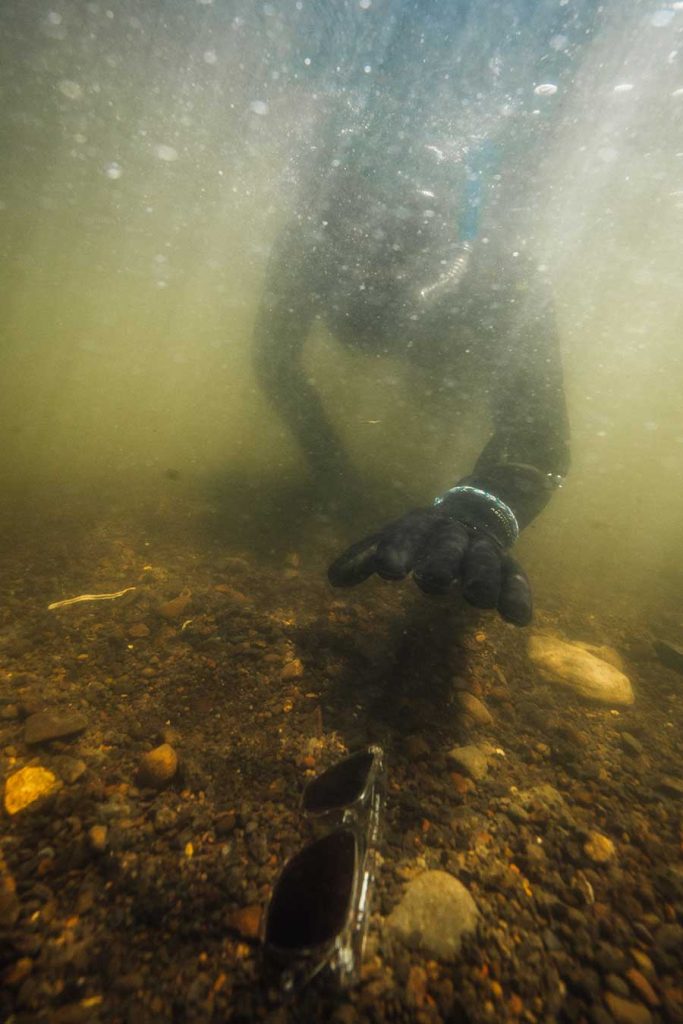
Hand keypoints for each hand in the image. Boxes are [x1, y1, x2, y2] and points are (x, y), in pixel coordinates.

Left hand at [327, 507, 531, 625]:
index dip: (398, 550)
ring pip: (486, 560)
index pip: (409, 533)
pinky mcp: (508, 565)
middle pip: (449, 544)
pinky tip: (518, 618)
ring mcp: (483, 548)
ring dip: (482, 578)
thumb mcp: (395, 539)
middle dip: (441, 561)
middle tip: (430, 581)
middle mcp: (454, 534)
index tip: (387, 571)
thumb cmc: (422, 536)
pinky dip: (518, 595)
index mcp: (421, 525)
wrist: (476, 509)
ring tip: (476, 598)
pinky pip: (516, 578)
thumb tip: (333, 578)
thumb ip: (365, 557)